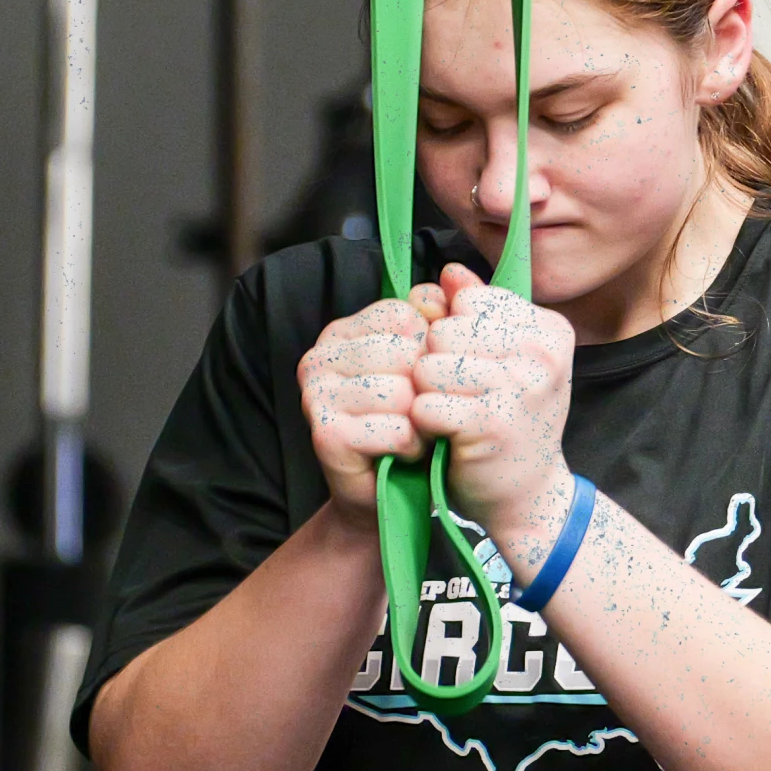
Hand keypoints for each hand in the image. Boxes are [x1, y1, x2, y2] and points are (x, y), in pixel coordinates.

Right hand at [296, 284, 448, 527]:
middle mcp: (320, 356)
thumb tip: (454, 276)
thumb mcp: (428, 364)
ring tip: (414, 434)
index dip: (431, 353)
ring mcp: (315, 394)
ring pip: (403, 392)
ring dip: (423, 420)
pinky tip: (404, 454)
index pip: (407, 316)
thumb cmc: (411, 423)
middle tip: (419, 415)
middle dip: (427, 389)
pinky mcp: (324, 433)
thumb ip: (439, 317)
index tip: (424, 381)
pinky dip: (413, 446)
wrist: (387, 494)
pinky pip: (396, 429)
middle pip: (406, 354)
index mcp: (344, 330)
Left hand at [411, 264, 575, 541]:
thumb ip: (475, 313)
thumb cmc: (510, 425)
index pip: (470, 300)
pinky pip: (426, 403)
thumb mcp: (504, 362)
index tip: (476, 368)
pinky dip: (425, 423)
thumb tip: (448, 272)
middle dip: (436, 363)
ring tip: (453, 416)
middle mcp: (543, 353)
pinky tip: (445, 437)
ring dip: (428, 394)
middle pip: (445, 329)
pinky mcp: (492, 422)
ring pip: (430, 364)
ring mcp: (521, 386)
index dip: (455, 333)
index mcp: (550, 329)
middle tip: (460, 398)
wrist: (530, 498)